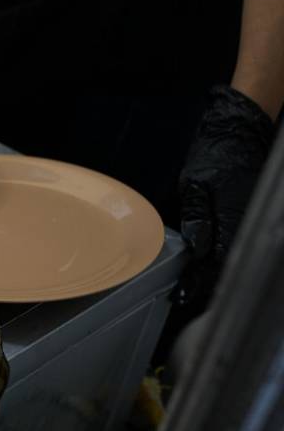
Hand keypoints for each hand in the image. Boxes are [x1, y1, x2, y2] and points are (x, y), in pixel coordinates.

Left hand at [176, 85, 275, 306]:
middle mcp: (244, 222)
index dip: (199, 280)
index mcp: (231, 217)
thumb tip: (197, 245)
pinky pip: (235, 242)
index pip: (217, 260)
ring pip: (233, 255)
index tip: (184, 294)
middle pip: (227, 264)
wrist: (239, 131)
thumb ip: (198, 215)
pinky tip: (209, 265)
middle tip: (186, 298)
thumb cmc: (215, 154)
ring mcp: (247, 219)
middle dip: (207, 283)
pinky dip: (223, 257)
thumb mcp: (196, 183)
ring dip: (214, 273)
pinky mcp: (246, 213)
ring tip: (195, 289)